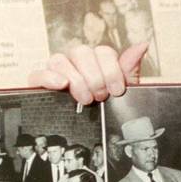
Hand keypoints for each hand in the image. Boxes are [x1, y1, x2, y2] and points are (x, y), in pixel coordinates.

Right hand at [28, 42, 147, 104]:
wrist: (90, 136)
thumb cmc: (104, 109)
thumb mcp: (120, 93)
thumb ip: (129, 70)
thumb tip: (142, 45)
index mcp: (96, 61)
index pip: (102, 51)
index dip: (111, 70)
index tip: (116, 90)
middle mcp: (75, 62)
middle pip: (81, 51)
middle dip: (95, 76)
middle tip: (100, 96)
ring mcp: (55, 71)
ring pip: (60, 59)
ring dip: (76, 79)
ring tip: (85, 98)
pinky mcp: (39, 84)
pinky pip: (38, 73)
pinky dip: (49, 77)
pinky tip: (62, 85)